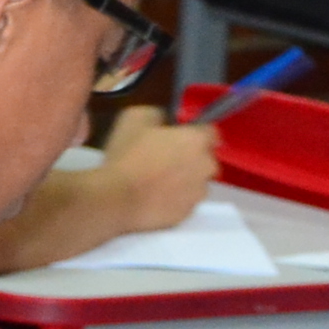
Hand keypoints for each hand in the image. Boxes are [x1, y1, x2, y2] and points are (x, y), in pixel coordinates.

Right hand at [97, 106, 219, 229]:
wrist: (116, 199)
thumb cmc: (127, 155)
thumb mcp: (134, 118)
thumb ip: (158, 114)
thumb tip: (164, 120)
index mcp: (197, 140)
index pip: (212, 132)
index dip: (194, 132)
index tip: (177, 136)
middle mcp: (206, 166)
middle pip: (206, 159)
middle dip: (192, 158)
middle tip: (165, 159)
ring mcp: (198, 193)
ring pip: (197, 183)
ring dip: (185, 180)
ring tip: (158, 182)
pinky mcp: (187, 214)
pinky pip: (185, 202)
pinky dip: (175, 200)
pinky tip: (154, 198)